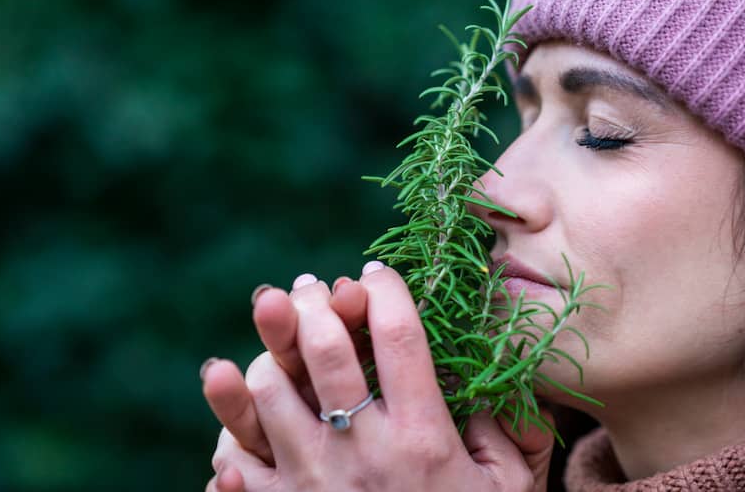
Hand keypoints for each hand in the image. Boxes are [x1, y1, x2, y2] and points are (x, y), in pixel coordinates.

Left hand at [206, 262, 554, 491]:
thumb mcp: (511, 488)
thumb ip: (512, 430)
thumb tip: (494, 377)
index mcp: (424, 438)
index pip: (399, 336)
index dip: (385, 290)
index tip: (375, 274)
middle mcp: (363, 452)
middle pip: (325, 350)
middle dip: (313, 303)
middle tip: (313, 288)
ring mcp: (312, 483)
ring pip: (269, 391)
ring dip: (269, 357)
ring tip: (280, 347)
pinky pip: (235, 458)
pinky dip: (232, 431)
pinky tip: (245, 418)